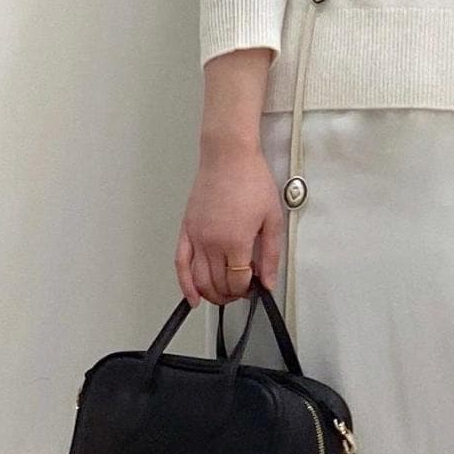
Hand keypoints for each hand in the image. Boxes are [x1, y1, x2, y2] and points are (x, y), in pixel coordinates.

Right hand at [175, 149, 285, 306]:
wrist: (229, 156)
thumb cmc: (251, 180)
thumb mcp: (272, 219)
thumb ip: (270, 255)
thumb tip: (268, 281)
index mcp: (235, 241)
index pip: (238, 281)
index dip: (247, 289)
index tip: (255, 286)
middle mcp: (212, 242)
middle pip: (218, 284)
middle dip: (231, 294)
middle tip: (242, 291)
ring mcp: (196, 237)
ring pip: (199, 280)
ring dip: (211, 294)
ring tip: (223, 295)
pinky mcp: (186, 229)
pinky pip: (181, 264)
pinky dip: (185, 284)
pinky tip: (192, 298)